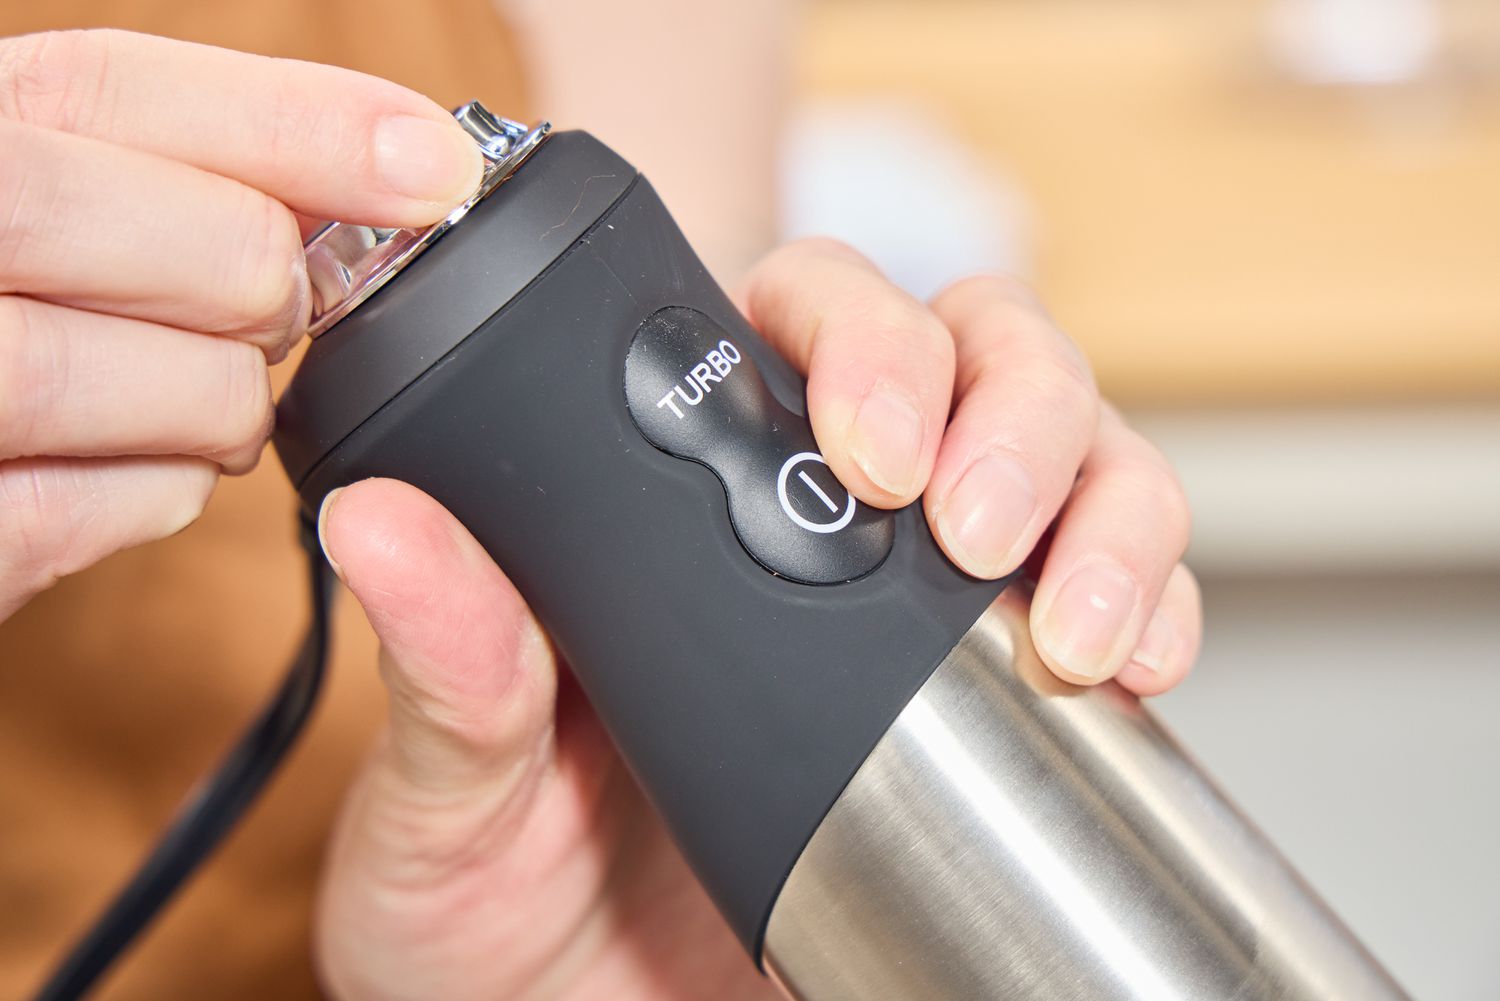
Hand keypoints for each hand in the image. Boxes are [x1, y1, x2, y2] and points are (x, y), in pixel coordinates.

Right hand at [0, 29, 481, 621]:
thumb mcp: (46, 203)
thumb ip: (174, 169)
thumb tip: (398, 162)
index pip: (115, 88)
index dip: (303, 125)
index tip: (438, 165)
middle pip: (202, 242)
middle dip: (272, 285)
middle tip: (268, 310)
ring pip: (170, 386)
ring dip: (224, 404)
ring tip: (197, 403)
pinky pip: (85, 512)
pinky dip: (152, 494)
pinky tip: (144, 469)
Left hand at [314, 240, 1200, 999]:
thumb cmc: (499, 909)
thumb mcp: (450, 797)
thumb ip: (450, 672)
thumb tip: (383, 526)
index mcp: (681, 498)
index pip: (796, 320)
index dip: (858, 336)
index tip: (864, 448)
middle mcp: (820, 524)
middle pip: (974, 353)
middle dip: (1008, 407)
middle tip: (969, 524)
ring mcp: (920, 604)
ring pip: (1075, 453)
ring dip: (1109, 500)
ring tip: (1080, 623)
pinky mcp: (996, 700)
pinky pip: (1112, 601)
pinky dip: (1156, 606)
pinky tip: (1133, 669)